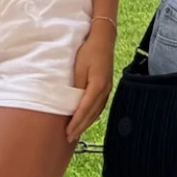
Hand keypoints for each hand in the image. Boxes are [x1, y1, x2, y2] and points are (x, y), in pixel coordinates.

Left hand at [66, 26, 115, 141]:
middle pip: (92, 114)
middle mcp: (105, 90)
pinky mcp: (108, 86)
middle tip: (69, 137)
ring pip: (97, 111)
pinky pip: (99, 106)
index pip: (85, 109)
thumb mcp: (79, 68)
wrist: (103, 38)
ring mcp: (108, 88)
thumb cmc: (89, 50)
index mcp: (98, 85)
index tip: (67, 132)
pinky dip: (92, 115)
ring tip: (76, 131)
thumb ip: (76, 87)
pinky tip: (87, 118)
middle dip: (81, 126)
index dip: (76, 122)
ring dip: (87, 122)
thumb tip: (71, 104)